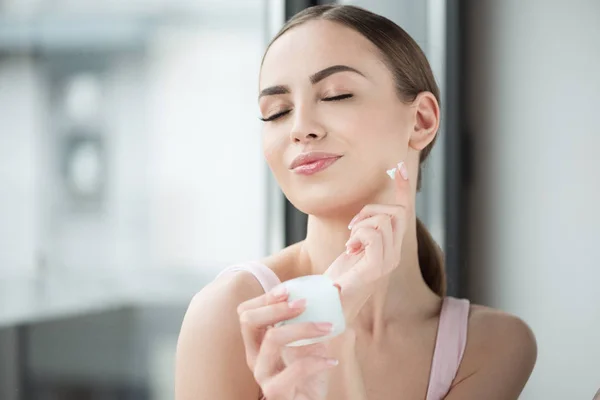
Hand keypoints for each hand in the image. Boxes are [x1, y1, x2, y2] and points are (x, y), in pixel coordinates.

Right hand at [237, 286, 338, 399]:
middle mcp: (255, 357)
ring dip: (302, 328)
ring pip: (272, 340)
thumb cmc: (308, 372)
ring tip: (326, 327)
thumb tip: (337, 287)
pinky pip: (295, 370)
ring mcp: (263, 375)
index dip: (265, 298)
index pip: (247, 313)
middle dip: (276, 307)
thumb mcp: (311, 341)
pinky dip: (317, 361)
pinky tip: (332, 361)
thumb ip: (315, 318)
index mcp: (258, 343)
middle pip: (249, 321)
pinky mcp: (277, 392)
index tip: (288, 290)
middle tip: (304, 303)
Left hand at [325, 161, 413, 323]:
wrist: (331, 303)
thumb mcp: (353, 248)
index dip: (402, 188)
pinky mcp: (377, 267)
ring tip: (351, 241)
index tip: (399, 165)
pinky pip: (373, 233)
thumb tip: (364, 216)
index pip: (403, 213)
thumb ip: (363, 232)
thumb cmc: (339, 277)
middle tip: (353, 226)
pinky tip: (350, 248)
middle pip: (397, 212)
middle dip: (371, 210)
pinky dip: (359, 234)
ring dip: (362, 224)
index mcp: (390, 248)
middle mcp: (394, 254)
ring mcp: (388, 261)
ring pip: (384, 220)